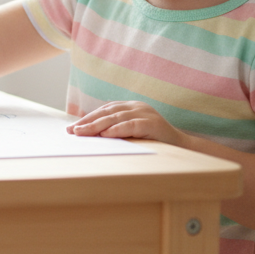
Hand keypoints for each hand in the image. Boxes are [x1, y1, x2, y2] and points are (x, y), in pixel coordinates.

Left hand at [67, 101, 188, 146]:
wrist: (182, 147)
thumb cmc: (154, 141)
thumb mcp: (132, 134)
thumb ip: (116, 131)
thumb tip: (90, 136)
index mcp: (131, 107)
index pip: (104, 110)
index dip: (88, 118)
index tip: (72, 128)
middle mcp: (137, 106)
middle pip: (107, 112)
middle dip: (88, 122)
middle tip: (73, 131)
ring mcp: (145, 113)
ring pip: (116, 118)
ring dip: (97, 125)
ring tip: (83, 133)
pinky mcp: (152, 123)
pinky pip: (131, 125)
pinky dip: (117, 129)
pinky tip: (105, 134)